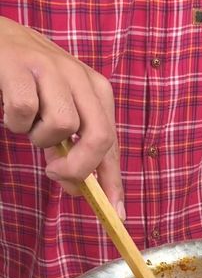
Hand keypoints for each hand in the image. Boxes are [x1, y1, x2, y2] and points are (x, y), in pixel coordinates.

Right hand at [0, 16, 123, 218]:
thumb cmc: (28, 81)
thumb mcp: (58, 111)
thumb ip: (72, 148)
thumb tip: (80, 189)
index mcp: (96, 89)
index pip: (111, 142)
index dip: (113, 180)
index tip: (116, 212)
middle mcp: (80, 76)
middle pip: (99, 136)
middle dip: (80, 167)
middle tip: (55, 172)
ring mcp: (51, 68)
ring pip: (61, 125)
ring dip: (38, 137)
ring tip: (28, 124)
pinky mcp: (20, 65)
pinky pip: (25, 111)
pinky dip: (14, 121)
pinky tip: (10, 110)